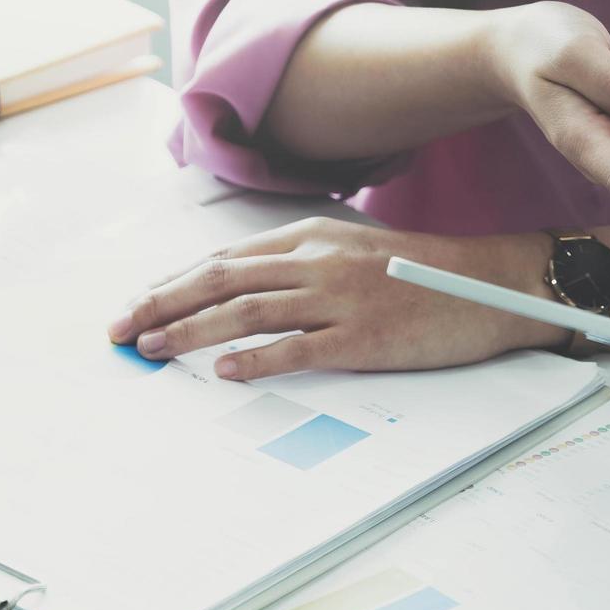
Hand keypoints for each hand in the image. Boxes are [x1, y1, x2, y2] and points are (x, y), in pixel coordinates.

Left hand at [106, 218, 565, 378]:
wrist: (490, 285)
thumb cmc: (420, 274)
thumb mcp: (354, 251)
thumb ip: (300, 264)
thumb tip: (240, 288)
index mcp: (311, 237)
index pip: (223, 258)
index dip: (171, 282)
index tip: (134, 303)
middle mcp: (318, 261)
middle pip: (220, 279)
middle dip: (161, 304)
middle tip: (119, 330)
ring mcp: (340, 298)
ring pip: (246, 311)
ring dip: (190, 331)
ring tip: (151, 350)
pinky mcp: (363, 336)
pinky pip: (297, 347)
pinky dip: (254, 359)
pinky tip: (222, 372)